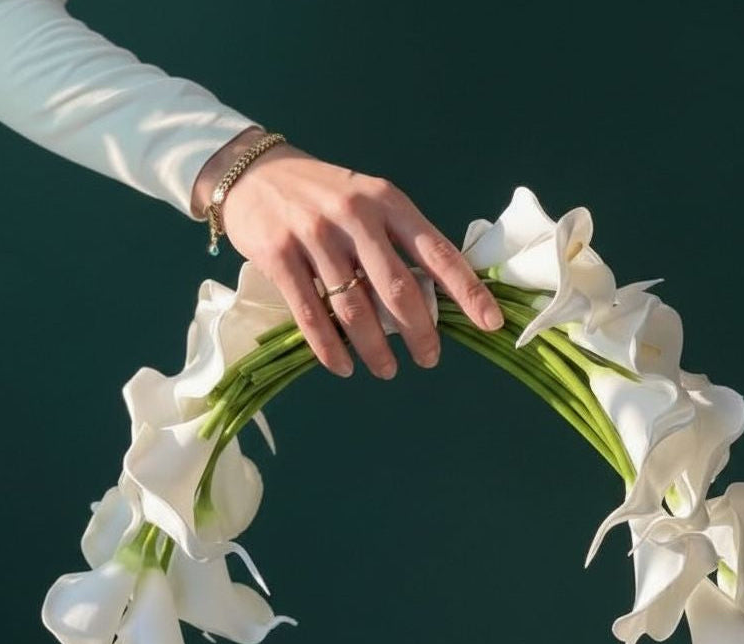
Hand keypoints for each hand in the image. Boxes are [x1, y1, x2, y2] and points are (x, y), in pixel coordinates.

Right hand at [191, 129, 503, 378]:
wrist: (253, 174)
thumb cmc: (323, 195)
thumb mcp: (369, 200)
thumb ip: (398, 240)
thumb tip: (437, 296)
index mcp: (388, 201)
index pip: (437, 251)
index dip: (467, 290)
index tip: (490, 323)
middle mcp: (355, 216)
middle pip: (398, 288)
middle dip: (419, 332)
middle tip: (430, 358)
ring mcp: (315, 236)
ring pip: (354, 307)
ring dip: (375, 348)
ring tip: (387, 370)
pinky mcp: (280, 257)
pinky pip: (311, 314)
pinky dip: (329, 348)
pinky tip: (343, 367)